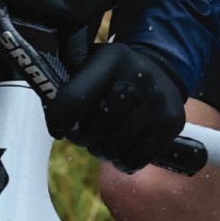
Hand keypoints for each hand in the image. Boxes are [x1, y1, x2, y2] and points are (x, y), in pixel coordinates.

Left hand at [45, 42, 186, 171]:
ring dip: (103, 152)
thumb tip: (48, 111)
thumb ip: (66, 80)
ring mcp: (158, 102)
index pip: (75, 97)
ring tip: (104, 142)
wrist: (163, 73)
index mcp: (112, 58)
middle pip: (94, 128)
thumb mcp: (91, 62)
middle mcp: (139, 77)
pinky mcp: (171, 124)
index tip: (57, 128)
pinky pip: (136, 159)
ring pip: (114, 147)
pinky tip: (122, 151)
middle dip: (83, 138)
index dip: (59, 119)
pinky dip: (123, 162)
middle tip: (84, 135)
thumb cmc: (114, 75)